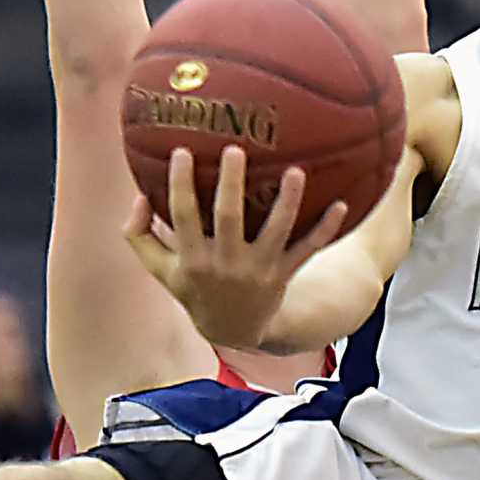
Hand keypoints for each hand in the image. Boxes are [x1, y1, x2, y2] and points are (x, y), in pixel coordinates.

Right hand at [124, 146, 347, 348]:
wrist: (232, 330)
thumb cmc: (193, 287)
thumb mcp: (158, 268)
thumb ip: (137, 234)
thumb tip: (138, 196)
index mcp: (192, 259)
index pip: (182, 216)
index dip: (180, 184)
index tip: (182, 151)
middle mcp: (225, 263)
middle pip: (227, 218)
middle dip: (231, 184)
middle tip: (236, 149)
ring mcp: (257, 269)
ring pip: (275, 231)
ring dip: (287, 201)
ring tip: (296, 171)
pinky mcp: (284, 274)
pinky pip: (308, 249)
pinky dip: (325, 229)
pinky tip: (342, 205)